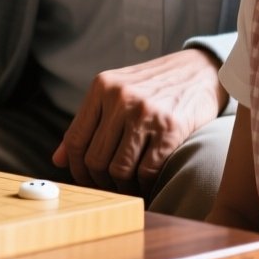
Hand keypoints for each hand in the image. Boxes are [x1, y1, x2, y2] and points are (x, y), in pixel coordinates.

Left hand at [51, 49, 224, 193]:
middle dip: (98, 180)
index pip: (75, 139)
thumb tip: (58, 159)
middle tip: (106, 187)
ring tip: (125, 187)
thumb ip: (87, 123)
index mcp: (102, 86)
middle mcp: (121, 98)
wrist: (199, 71)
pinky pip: (147, 171)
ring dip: (121, 186)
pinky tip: (145, 184)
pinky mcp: (171, 129)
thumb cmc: (152, 86)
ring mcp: (146, 113)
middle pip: (95, 158)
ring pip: (119, 169)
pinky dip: (144, 185)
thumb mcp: (115, 92)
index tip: (83, 179)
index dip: (75, 167)